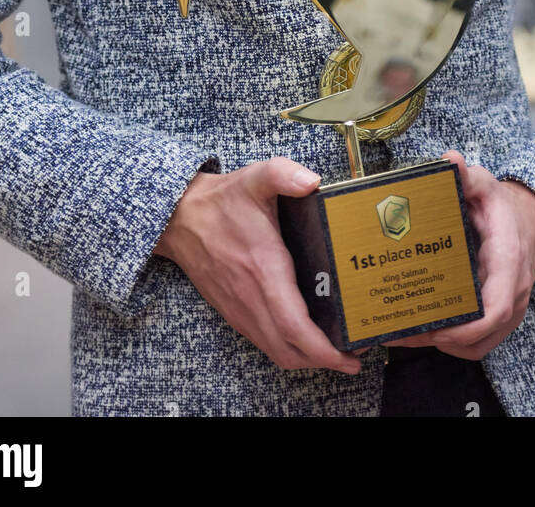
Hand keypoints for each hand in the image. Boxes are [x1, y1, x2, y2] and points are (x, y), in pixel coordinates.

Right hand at [154, 157, 363, 374]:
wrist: (179, 219)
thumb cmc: (221, 201)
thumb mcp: (255, 178)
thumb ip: (284, 174)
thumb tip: (313, 181)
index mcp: (263, 269)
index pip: (293, 325)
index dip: (323, 349)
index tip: (350, 354)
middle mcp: (251, 299)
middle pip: (290, 351)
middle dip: (325, 361)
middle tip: (355, 355)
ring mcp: (241, 310)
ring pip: (276, 352)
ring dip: (307, 359)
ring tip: (337, 350)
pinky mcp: (234, 313)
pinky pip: (264, 343)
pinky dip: (289, 349)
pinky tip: (306, 338)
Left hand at [384, 150, 534, 360]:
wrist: (528, 220)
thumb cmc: (503, 206)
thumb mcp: (486, 185)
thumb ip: (468, 175)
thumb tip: (450, 160)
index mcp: (508, 263)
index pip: (497, 308)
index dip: (467, 326)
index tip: (437, 329)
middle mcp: (511, 292)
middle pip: (481, 336)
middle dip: (441, 339)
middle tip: (402, 330)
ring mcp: (507, 309)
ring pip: (478, 345)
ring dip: (443, 345)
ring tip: (405, 334)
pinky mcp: (498, 315)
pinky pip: (478, 340)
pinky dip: (452, 342)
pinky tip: (423, 330)